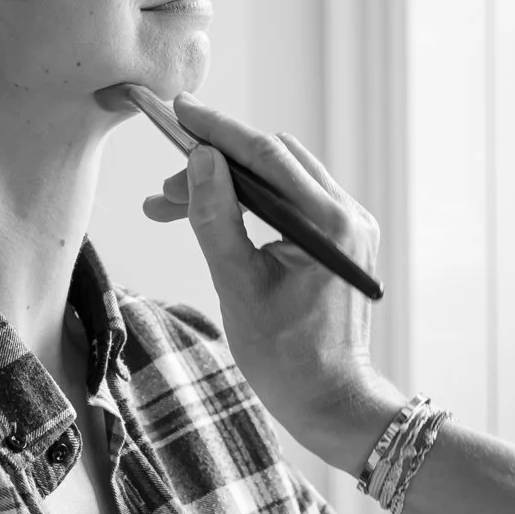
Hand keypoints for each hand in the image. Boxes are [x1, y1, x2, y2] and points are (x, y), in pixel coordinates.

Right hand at [145, 93, 395, 465]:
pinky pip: (293, 202)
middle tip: (163, 192)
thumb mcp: (238, 288)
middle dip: (214, 165)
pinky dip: (251, 203)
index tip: (179, 111)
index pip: (267, 156)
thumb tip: (203, 162)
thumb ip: (217, 220)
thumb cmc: (286, 359)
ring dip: (229, 185)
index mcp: (330, 224)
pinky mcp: (343, 240)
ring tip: (174, 206)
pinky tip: (214, 217)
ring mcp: (351, 226)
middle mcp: (349, 215)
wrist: (331, 402)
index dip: (219, 131)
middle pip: (274, 162)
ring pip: (281, 179)